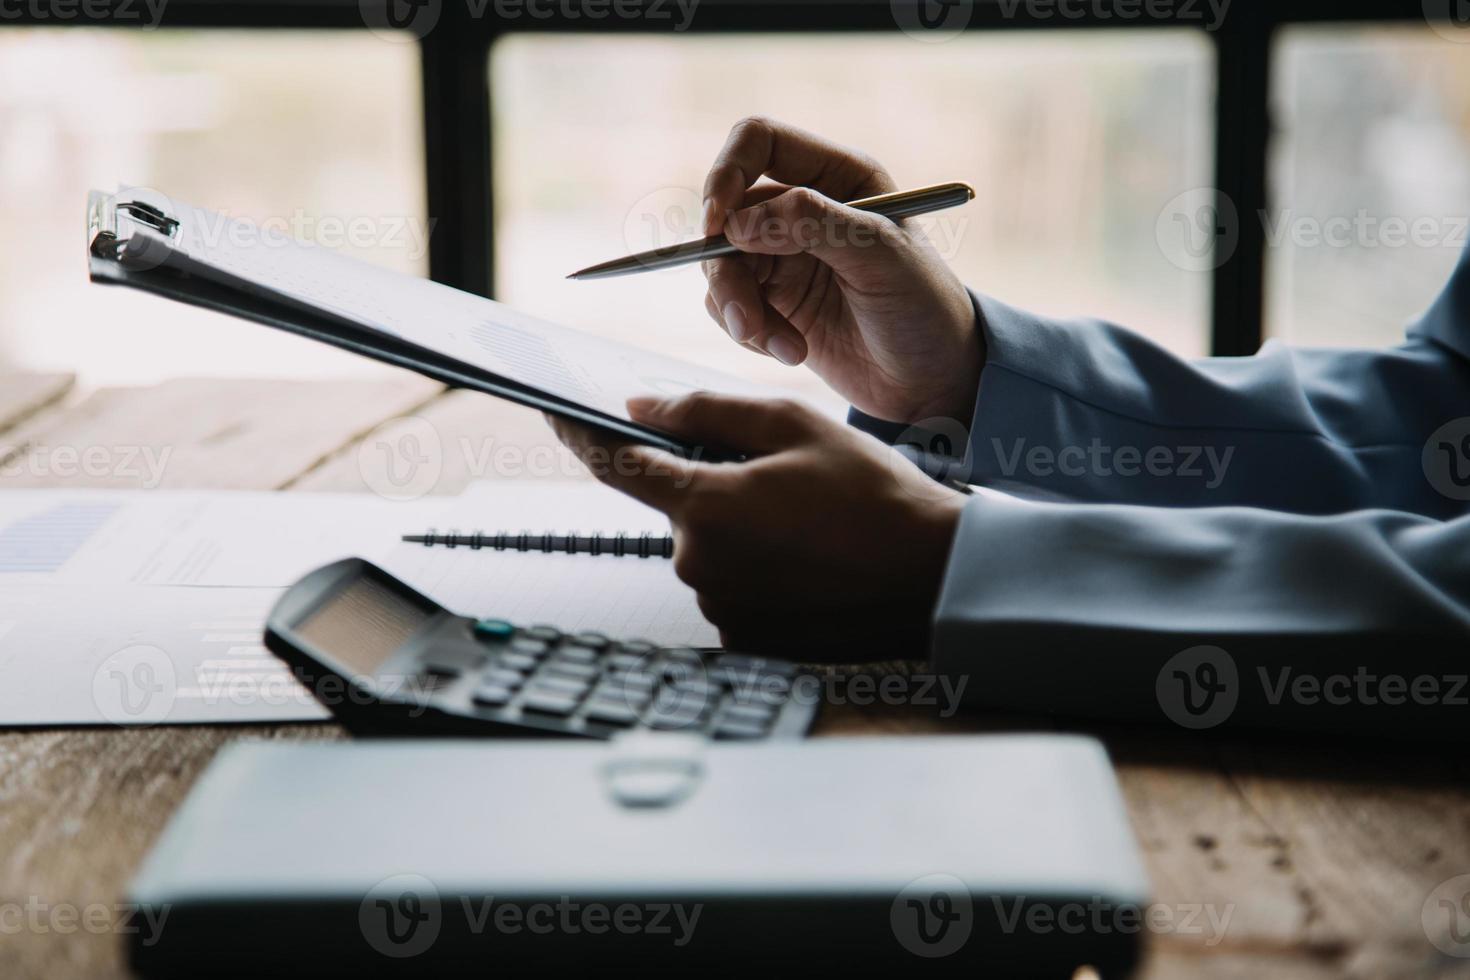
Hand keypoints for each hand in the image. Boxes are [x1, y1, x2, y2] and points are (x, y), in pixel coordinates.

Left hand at [547, 393, 965, 659]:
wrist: (934, 577)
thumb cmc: (875, 498)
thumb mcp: (793, 425)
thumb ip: (704, 411)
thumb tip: (639, 410)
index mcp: (704, 507)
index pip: (616, 465)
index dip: (581, 435)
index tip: (557, 416)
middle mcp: (699, 566)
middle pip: (676, 508)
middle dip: (710, 484)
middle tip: (778, 476)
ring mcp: (720, 609)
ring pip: (705, 548)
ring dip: (736, 528)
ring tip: (806, 521)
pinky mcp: (745, 638)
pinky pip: (730, 588)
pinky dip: (754, 568)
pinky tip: (806, 559)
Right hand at [700, 117, 982, 423]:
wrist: (931, 381)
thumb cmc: (923, 309)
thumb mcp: (882, 258)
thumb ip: (814, 225)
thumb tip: (737, 223)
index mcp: (839, 176)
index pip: (760, 141)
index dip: (728, 173)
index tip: (717, 225)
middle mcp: (804, 207)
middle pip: (727, 214)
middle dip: (728, 272)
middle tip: (746, 320)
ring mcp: (783, 255)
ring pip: (720, 266)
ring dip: (740, 311)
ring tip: (787, 349)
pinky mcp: (772, 300)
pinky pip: (727, 305)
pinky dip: (750, 333)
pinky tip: (793, 353)